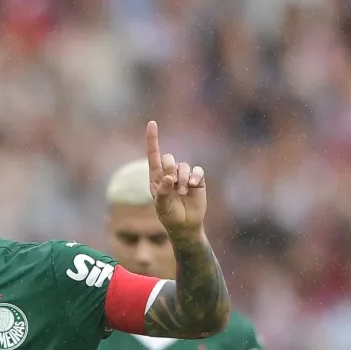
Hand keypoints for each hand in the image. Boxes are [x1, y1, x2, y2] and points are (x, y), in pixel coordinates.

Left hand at [146, 120, 206, 238]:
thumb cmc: (169, 216)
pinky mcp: (198, 180)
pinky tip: (194, 185)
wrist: (185, 226)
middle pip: (169, 158)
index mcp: (156, 177)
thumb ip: (161, 192)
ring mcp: (184, 176)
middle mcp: (170, 173)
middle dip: (170, 170)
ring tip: (182, 192)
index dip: (153, 139)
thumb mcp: (161, 206)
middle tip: (173, 185)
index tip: (152, 123)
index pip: (153, 155)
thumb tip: (168, 177)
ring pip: (184, 166)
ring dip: (183, 179)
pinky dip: (196, 177)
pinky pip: (198, 171)